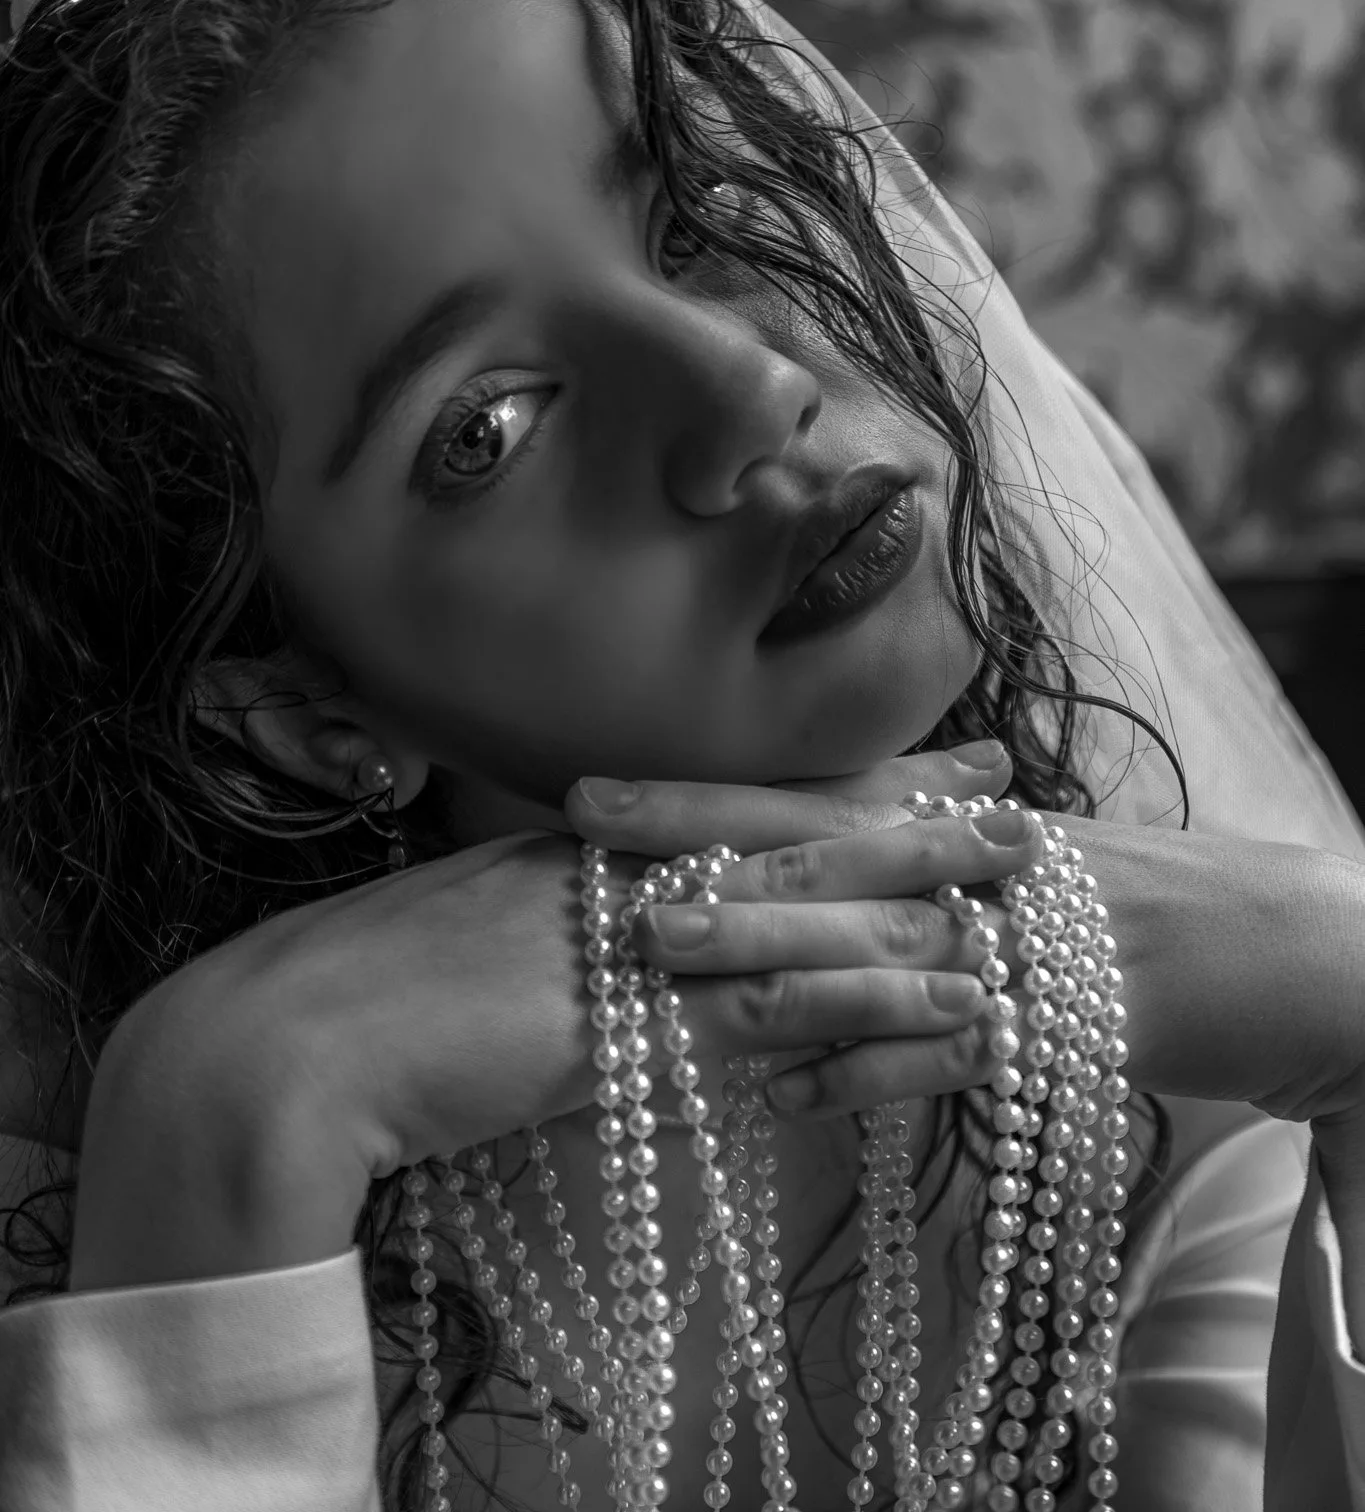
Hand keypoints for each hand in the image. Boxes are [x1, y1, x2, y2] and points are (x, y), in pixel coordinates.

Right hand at [113, 747, 1034, 1191]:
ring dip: (928, 907)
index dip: (855, 784)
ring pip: (815, 920)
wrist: (302, 1039)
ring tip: (1032, 902)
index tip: (934, 762)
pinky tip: (955, 1025)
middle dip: (918, 820)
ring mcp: (640, 952)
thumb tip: (645, 927)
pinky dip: (878, 1021)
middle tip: (1021, 794)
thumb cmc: (374, 983)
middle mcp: (635, 878)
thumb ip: (572, 915)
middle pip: (803, 838)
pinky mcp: (640, 1036)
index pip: (754, 803)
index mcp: (602, 845)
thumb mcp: (487, 922)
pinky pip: (786, 1023)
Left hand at [619, 782, 1364, 1131]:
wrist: (1272, 943)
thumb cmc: (1126, 897)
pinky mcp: (1053, 1033)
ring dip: (769, 961)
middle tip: (602, 882)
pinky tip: (788, 1096)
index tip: (585, 797)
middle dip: (708, 869)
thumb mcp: (1012, 853)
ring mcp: (1014, 948)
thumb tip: (799, 843)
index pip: (802, 798)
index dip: (692, 799)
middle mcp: (972, 868)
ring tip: (672, 978)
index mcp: (951, 820)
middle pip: (822, 859)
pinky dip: (868, 1075)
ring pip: (874, 950)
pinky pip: (946, 1057)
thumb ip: (911, 843)